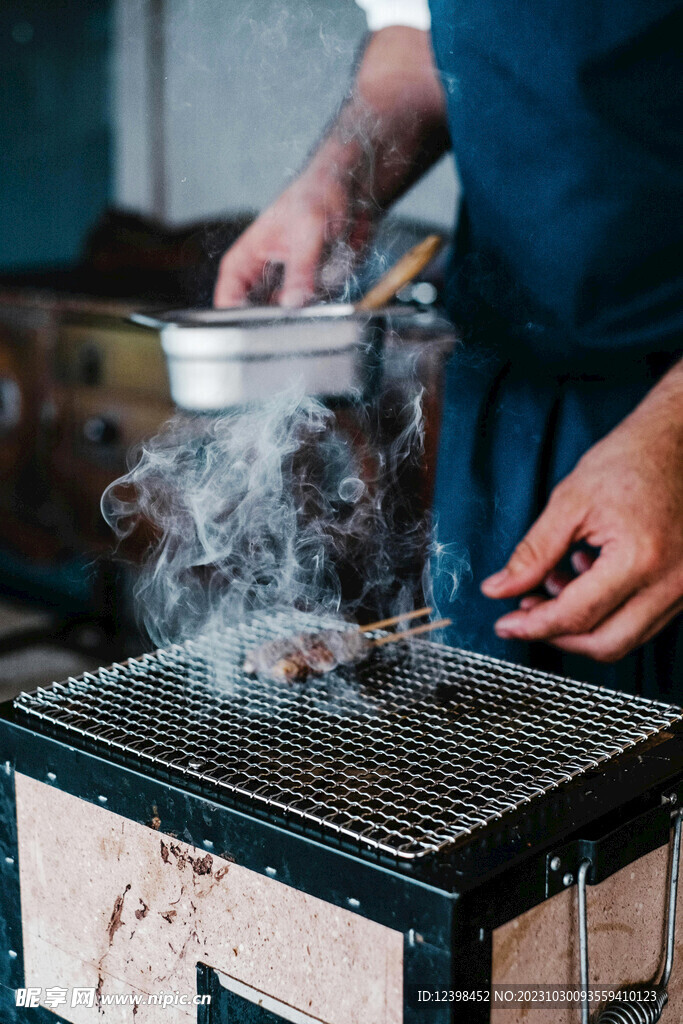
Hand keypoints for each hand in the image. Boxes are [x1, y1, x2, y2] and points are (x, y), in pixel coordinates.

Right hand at [214, 27, 447, 308]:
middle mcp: (266, 277)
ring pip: (289, 317)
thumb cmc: (321, 193)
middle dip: (271, 325)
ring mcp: (292, 286)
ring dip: (302, 317)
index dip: (232, 319)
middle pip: (256, 315)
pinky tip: (329, 295)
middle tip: (286, 330)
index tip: (247, 334)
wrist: (357, 189)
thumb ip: (301, 268)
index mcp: (247, 259)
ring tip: (312, 302)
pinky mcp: (317, 291)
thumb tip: (293, 302)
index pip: (228, 297)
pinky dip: (324, 309)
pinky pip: (317, 311)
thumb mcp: (309, 229)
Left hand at [481, 384, 682, 661]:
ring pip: (626, 637)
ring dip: (582, 624)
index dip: (533, 626)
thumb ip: (533, 552)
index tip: (505, 625)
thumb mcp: (571, 501)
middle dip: (557, 636)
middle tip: (524, 614)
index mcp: (640, 559)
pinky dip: (608, 611)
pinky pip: (643, 619)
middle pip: (606, 644)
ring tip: (553, 583)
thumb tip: (499, 589)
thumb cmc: (632, 459)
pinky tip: (585, 576)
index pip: (578, 616)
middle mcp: (670, 583)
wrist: (679, 441)